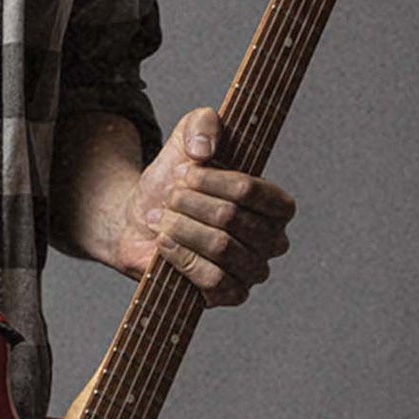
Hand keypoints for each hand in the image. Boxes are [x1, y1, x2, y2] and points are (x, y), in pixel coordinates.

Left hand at [114, 106, 295, 306]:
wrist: (143, 221)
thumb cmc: (175, 183)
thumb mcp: (186, 139)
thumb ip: (202, 123)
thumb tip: (204, 148)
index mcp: (275, 204)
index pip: (251, 190)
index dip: (212, 180)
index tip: (184, 170)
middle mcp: (273, 240)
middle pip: (231, 217)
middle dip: (190, 203)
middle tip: (169, 196)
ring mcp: (253, 271)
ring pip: (221, 248)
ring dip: (182, 228)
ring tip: (162, 217)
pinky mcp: (230, 295)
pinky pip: (212, 280)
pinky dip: (182, 257)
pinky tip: (164, 241)